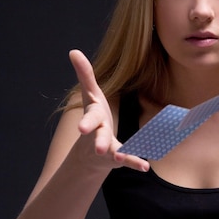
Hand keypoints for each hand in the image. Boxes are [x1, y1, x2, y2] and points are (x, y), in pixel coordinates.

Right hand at [69, 49, 148, 171]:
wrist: (90, 152)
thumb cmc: (95, 116)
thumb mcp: (90, 95)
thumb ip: (85, 75)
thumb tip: (74, 51)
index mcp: (93, 117)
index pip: (90, 117)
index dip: (87, 122)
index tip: (82, 129)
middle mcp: (98, 134)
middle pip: (98, 137)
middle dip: (98, 141)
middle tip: (99, 148)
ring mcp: (108, 148)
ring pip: (113, 151)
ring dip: (118, 154)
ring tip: (120, 158)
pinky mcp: (118, 157)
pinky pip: (128, 160)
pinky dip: (135, 163)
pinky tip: (145, 167)